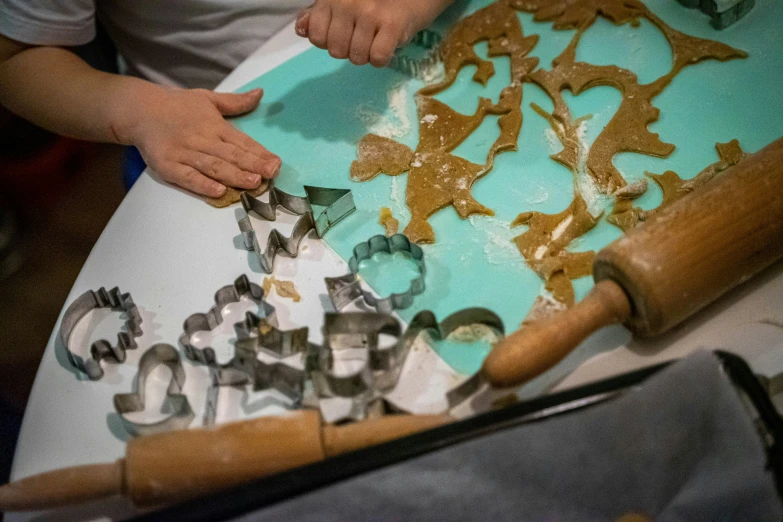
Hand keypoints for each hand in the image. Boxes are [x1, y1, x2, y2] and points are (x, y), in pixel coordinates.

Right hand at [115, 85, 278, 198]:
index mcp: (214, 125)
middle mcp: (201, 139)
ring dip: (234, 176)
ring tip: (253, 183)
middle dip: (252, 165)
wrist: (138, 109)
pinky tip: (218, 192)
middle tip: (270, 174)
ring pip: (213, 167)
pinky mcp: (167, 166)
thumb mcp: (207, 98)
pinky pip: (187, 178)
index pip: (242, 140)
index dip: (259, 153)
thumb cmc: (177, 106)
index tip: (276, 163)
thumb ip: (235, 102)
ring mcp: (184, 153)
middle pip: (231, 155)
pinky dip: (202, 185)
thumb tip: (260, 93)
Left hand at [295, 0, 451, 66]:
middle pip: (336, 51)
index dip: (329, 42)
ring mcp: (370, 13)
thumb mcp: (342, 5)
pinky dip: (382, 59)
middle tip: (363, 37)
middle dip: (349, 50)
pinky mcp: (392, 25)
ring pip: (356, 57)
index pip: (316, 36)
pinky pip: (377, 58)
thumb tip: (301, 29)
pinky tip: (387, 45)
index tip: (344, 33)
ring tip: (376, 39)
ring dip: (367, 55)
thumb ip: (319, 16)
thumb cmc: (376, 3)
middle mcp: (348, 2)